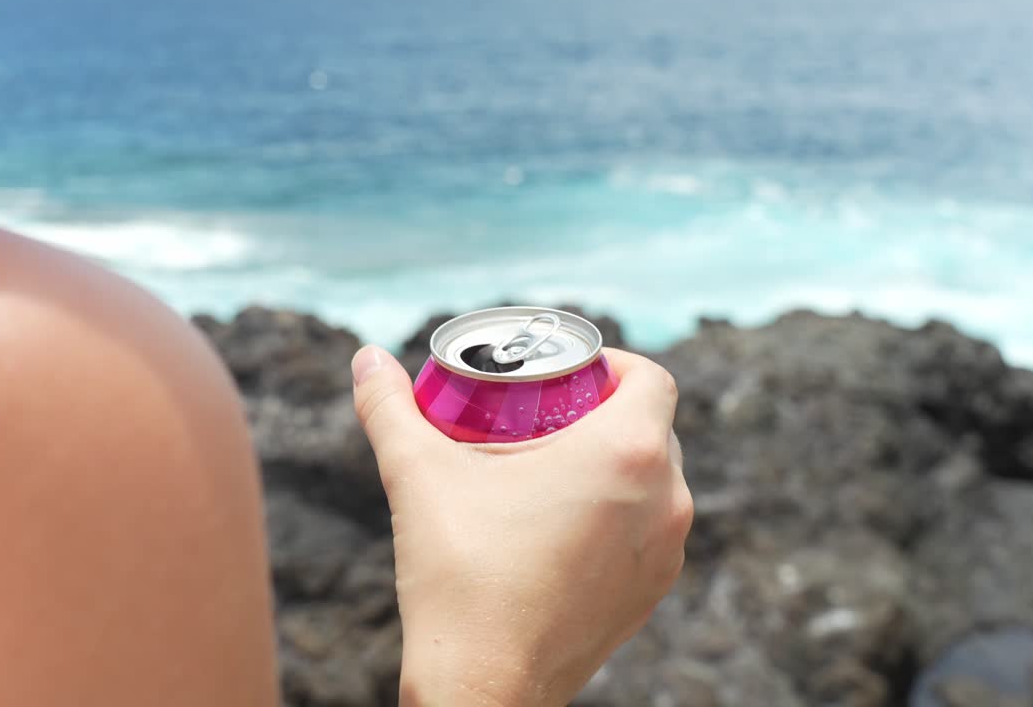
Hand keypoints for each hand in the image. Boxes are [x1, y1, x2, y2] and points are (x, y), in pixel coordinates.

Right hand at [351, 345, 691, 705]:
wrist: (483, 687)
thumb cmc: (460, 577)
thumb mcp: (419, 476)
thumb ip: (389, 408)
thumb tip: (366, 359)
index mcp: (627, 455)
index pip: (650, 378)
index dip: (611, 364)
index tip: (564, 375)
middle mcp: (665, 500)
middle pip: (653, 426)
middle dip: (605, 411)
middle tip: (545, 416)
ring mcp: (666, 553)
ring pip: (655, 481)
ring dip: (616, 463)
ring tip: (552, 468)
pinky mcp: (653, 593)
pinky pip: (649, 530)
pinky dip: (619, 513)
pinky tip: (562, 525)